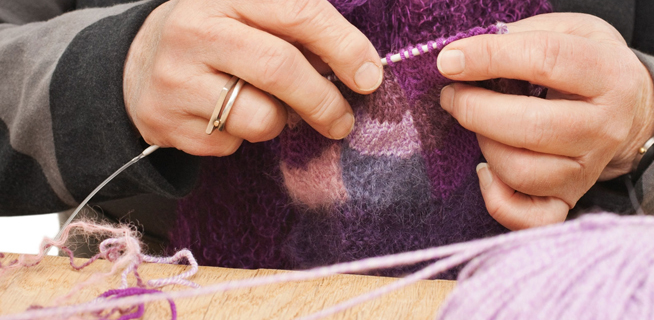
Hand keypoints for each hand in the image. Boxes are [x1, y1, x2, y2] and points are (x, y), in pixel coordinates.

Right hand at [123, 0, 383, 155]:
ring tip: (266, 106)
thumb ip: (301, 31)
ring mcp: (174, 77)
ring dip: (279, 121)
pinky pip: (230, 144)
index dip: (343, 46)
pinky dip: (243, 137)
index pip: (298, 12)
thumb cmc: (220, 36)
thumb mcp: (252, 14)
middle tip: (343, 120)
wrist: (138, 62)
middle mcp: (194, 29)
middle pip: (280, 69)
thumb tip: (362, 70)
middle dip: (323, 101)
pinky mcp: (164, 121)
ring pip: (259, 117)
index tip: (370, 76)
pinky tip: (226, 116)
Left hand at [437, 13, 653, 229]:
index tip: (450, 59)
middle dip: (475, 109)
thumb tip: (467, 54)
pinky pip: (529, 218)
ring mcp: (588, 169)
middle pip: (531, 126)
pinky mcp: (571, 198)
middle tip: (452, 95)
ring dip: (485, 146)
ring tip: (478, 125)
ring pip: (522, 172)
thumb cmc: (588, 63)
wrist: (631, 109)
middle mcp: (603, 127)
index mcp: (608, 74)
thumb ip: (524, 35)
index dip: (489, 57)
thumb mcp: (571, 31)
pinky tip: (486, 171)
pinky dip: (497, 199)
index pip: (544, 60)